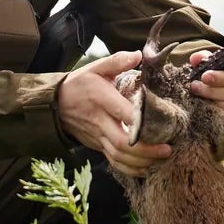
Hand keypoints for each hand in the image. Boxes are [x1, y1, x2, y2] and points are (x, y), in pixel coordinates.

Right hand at [55, 50, 172, 175]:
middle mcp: (100, 121)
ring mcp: (98, 136)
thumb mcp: (96, 68)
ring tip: (161, 159)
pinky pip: (113, 162)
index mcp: (102, 99)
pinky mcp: (97, 146)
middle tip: (167, 149)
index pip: (123, 114)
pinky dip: (130, 168)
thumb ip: (117, 61)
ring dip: (141, 162)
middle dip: (147, 150)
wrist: (56, 104)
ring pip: (119, 156)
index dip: (141, 123)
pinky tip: (145, 168)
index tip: (162, 124)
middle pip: (123, 143)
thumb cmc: (80, 84)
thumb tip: (139, 55)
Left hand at [187, 51, 223, 112]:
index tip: (204, 77)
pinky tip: (209, 106)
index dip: (222, 77)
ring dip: (216, 102)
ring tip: (199, 97)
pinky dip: (222, 110)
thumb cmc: (221, 67)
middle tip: (195, 87)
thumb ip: (205, 58)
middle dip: (214, 90)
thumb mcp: (214, 59)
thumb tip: (195, 59)